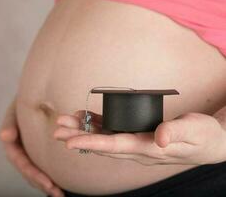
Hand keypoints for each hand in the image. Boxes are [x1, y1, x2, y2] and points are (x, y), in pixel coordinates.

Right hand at [0, 98, 63, 196]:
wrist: (32, 99)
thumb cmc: (22, 103)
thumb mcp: (15, 109)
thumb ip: (10, 122)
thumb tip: (4, 136)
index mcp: (11, 143)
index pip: (20, 162)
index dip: (32, 173)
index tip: (47, 182)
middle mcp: (19, 151)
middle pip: (28, 172)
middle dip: (41, 183)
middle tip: (56, 193)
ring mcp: (28, 153)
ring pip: (35, 173)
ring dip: (46, 185)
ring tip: (60, 195)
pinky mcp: (37, 152)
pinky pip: (42, 167)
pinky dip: (50, 177)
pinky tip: (62, 185)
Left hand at [53, 110, 225, 165]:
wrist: (209, 143)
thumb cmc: (203, 137)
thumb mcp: (194, 132)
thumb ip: (176, 133)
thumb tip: (158, 138)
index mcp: (148, 149)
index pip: (114, 147)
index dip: (91, 144)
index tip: (70, 142)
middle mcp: (138, 149)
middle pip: (102, 144)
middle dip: (78, 138)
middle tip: (57, 130)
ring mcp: (136, 143)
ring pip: (104, 138)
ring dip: (83, 131)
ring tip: (64, 123)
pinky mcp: (138, 135)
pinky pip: (113, 131)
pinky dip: (98, 125)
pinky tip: (86, 118)